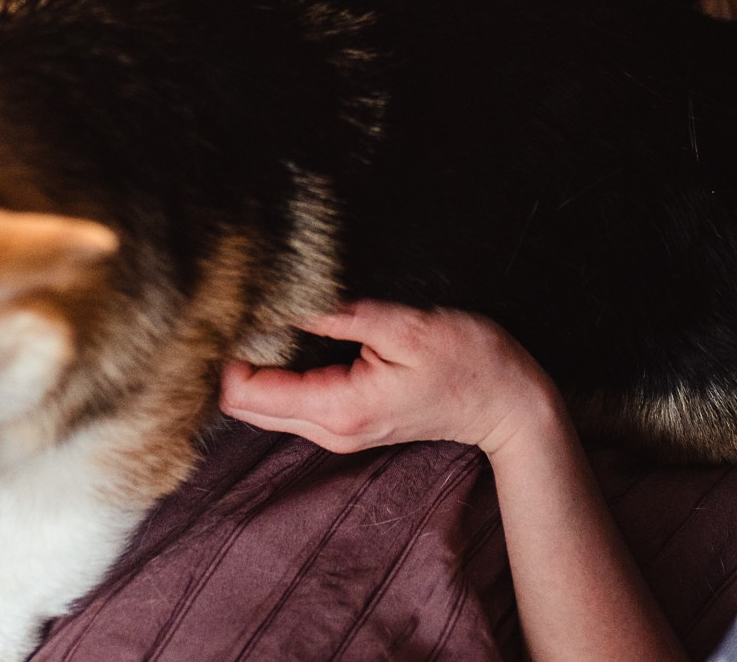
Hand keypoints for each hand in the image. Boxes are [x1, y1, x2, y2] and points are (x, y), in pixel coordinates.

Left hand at [220, 301, 559, 457]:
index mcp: (339, 408)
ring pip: (265, 406)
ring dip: (257, 365)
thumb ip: (340, 315)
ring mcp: (337, 433)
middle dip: (235, 358)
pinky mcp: (346, 424)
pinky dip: (280, 373)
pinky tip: (290, 337)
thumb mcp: (406, 326)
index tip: (233, 311)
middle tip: (242, 308)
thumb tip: (284, 302)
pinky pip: (292, 402)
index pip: (245, 394)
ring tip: (265, 316)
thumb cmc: (468, 362)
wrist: (508, 404)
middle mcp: (330, 430)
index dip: (229, 353)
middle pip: (244, 405)